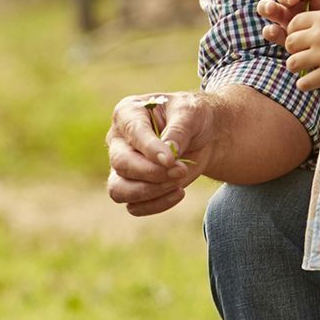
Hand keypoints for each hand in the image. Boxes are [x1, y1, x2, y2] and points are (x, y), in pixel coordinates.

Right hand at [106, 91, 211, 216]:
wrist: (201, 136)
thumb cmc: (191, 117)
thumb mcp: (191, 112)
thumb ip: (179, 130)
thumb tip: (169, 153)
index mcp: (128, 113)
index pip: (132, 133)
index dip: (150, 149)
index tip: (171, 160)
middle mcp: (118, 141)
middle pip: (122, 164)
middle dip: (152, 173)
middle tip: (181, 170)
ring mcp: (121, 166)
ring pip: (119, 189)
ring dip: (151, 192)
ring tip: (178, 184)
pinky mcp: (131, 187)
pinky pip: (134, 206)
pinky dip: (157, 204)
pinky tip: (179, 192)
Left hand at [283, 9, 319, 88]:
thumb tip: (308, 35)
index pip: (293, 23)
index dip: (295, 33)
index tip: (302, 41)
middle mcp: (319, 34)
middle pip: (289, 43)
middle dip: (294, 51)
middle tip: (304, 57)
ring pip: (292, 63)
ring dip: (296, 68)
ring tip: (307, 70)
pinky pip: (304, 83)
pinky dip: (304, 85)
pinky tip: (312, 83)